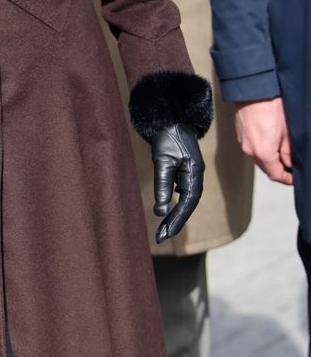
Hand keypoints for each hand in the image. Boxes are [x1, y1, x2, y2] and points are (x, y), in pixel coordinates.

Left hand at [151, 125, 204, 243]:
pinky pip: (182, 193)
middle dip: (175, 222)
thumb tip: (160, 212)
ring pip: (185, 201)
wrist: (171, 118)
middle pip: (188, 206)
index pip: (187, 204)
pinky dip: (175, 204)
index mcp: (195, 175)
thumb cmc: (167, 138)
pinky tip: (167, 211)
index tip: (164, 234)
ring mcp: (191, 174)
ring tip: (162, 230)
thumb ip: (162, 186)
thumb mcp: (163, 162)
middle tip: (160, 237)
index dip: (177, 220)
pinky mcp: (185, 171)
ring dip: (175, 215)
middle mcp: (196, 177)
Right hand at [235, 97, 292, 184]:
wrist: (253, 89)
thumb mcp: (287, 132)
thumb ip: (288, 152)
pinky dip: (261, 149)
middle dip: (278, 169)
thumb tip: (290, 163)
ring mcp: (243, 142)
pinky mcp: (240, 134)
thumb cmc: (270, 106)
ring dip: (269, 159)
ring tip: (280, 152)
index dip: (286, 179)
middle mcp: (250, 150)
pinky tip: (269, 141)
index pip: (275, 175)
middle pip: (265, 168)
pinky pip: (252, 148)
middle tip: (289, 167)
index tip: (293, 178)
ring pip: (258, 158)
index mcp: (263, 152)